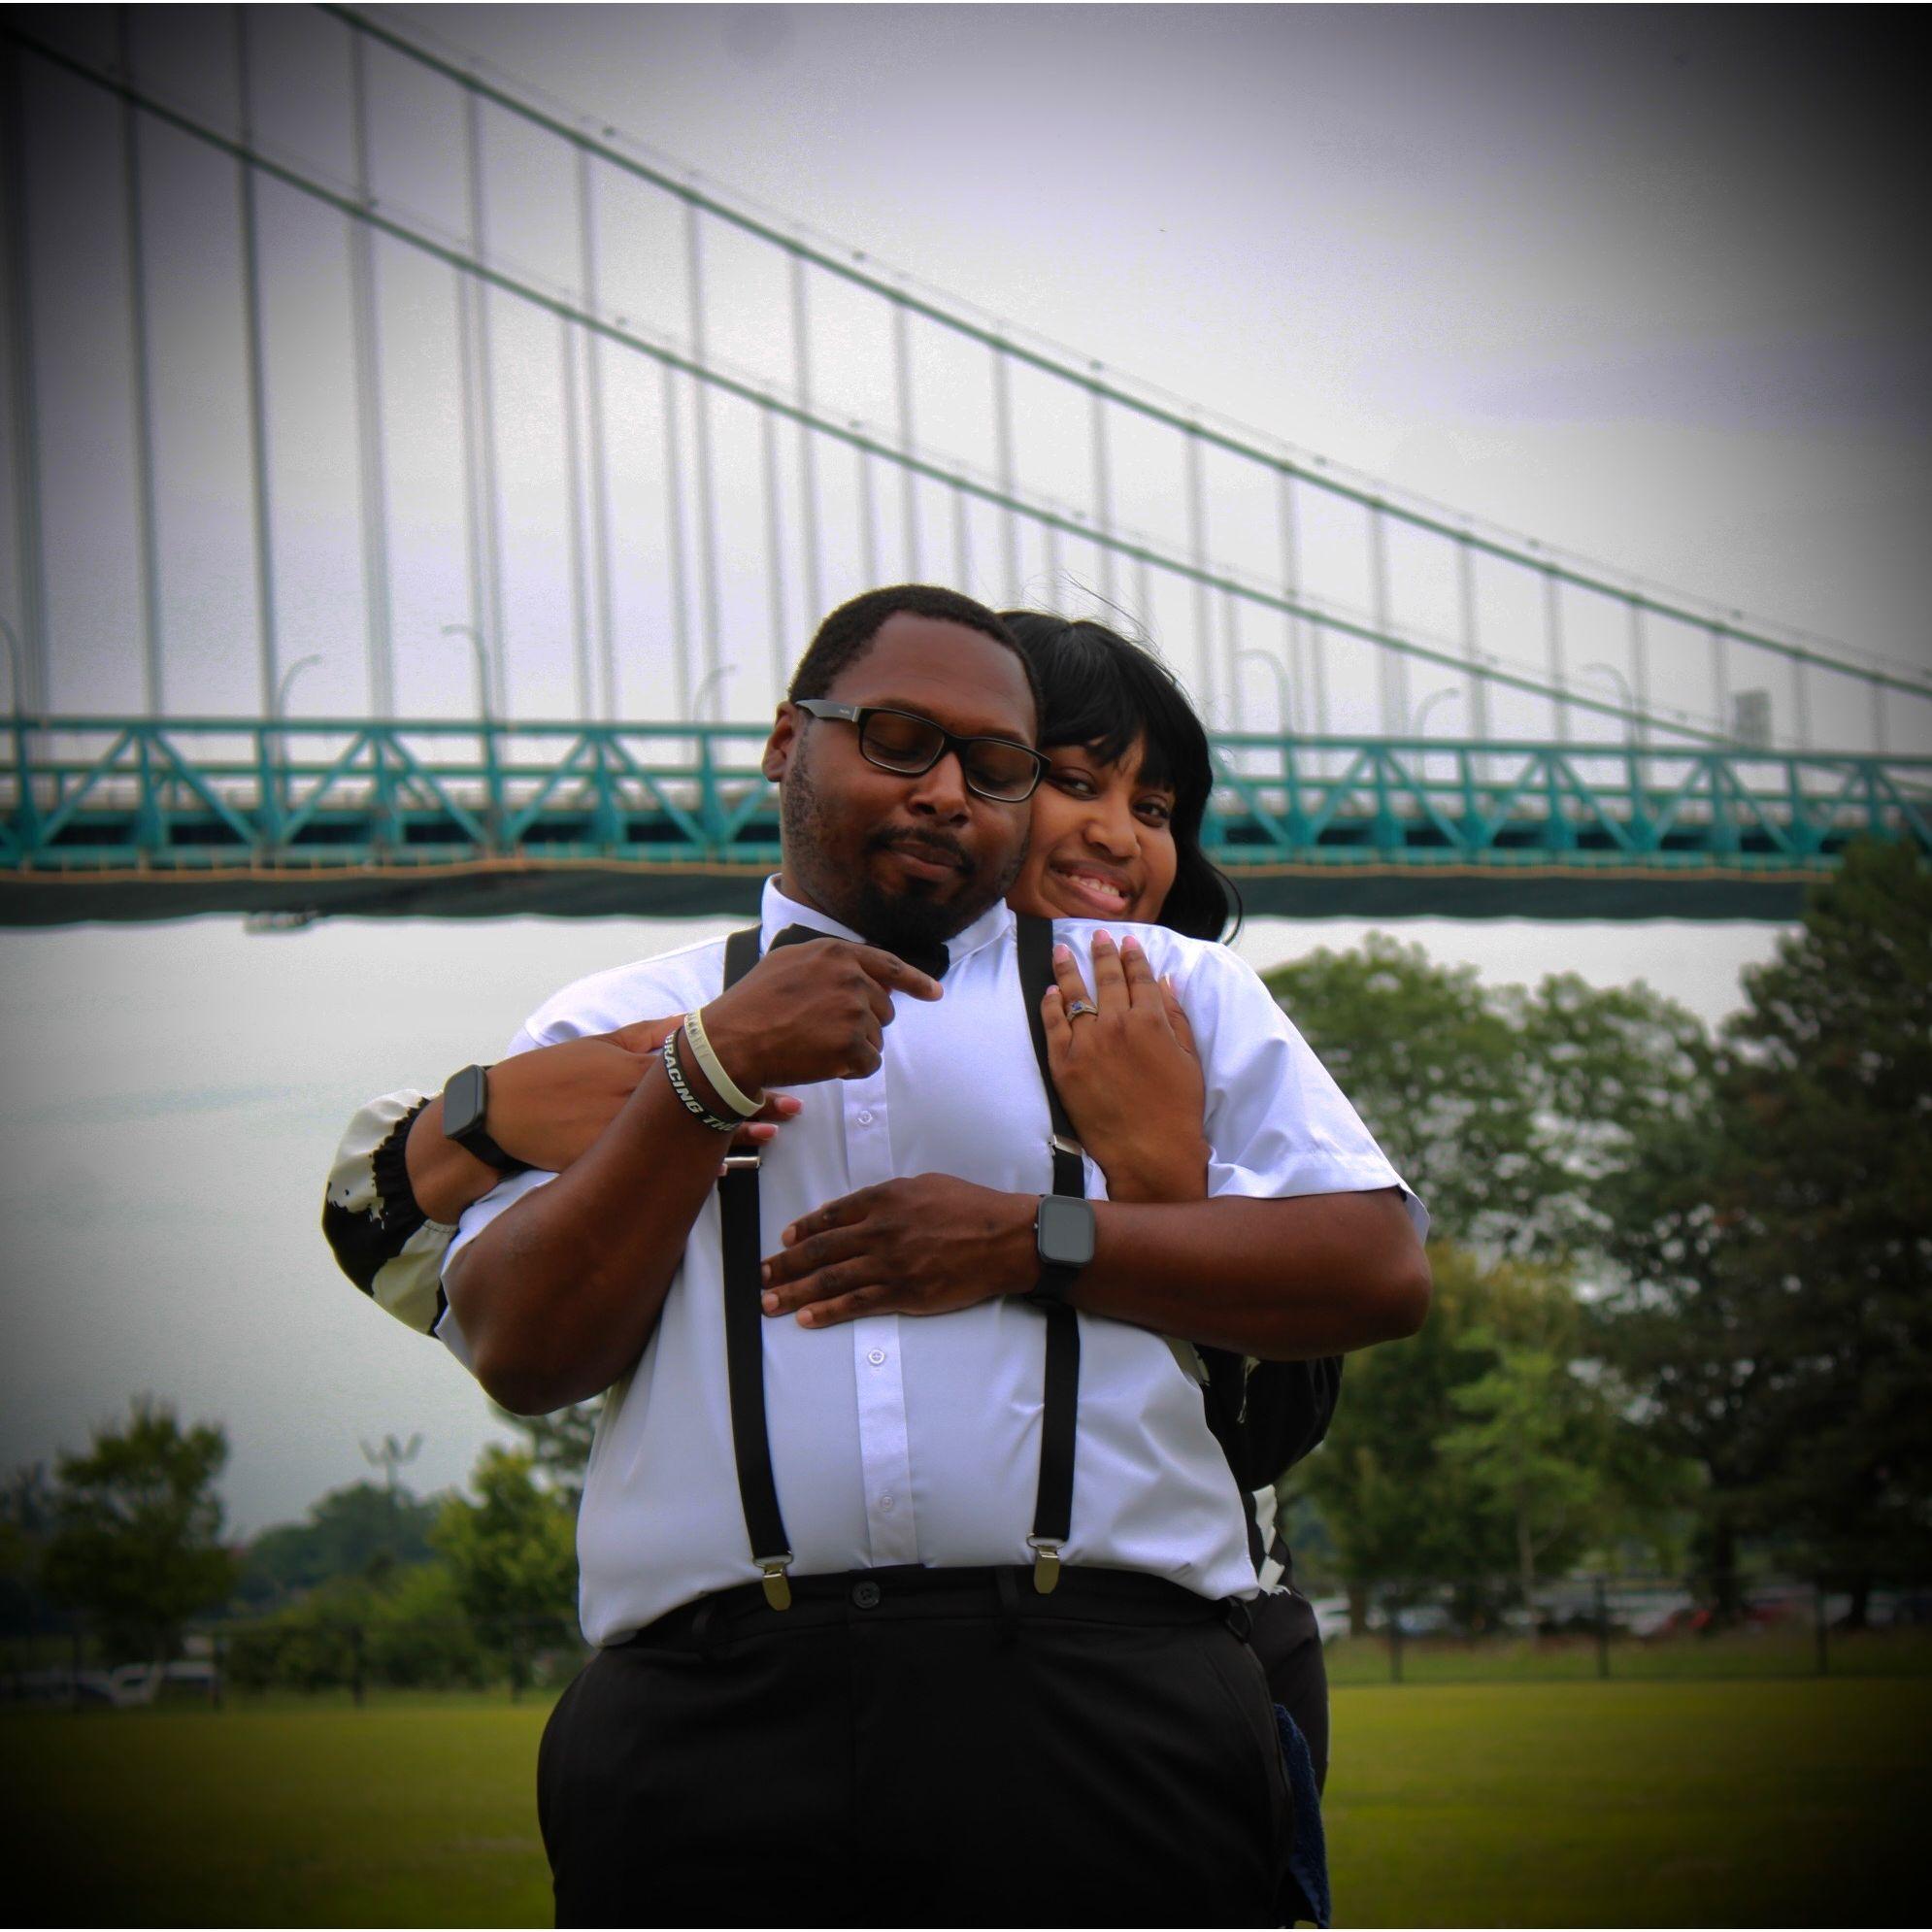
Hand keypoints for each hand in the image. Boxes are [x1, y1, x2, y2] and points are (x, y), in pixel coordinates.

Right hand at [486, 1022, 798, 1174]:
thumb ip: (648, 1034)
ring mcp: (623, 1129)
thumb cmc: (553, 1073)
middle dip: (752, 1103)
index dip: (742, 1067)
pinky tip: (725, 1173)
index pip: (700, 1063)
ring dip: (733, 1137)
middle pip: (704, 1098)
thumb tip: (691, 1023)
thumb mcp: (601, 1043)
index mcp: (635, 1063)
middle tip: (794, 1107)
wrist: (501, 1112)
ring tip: (771, 1139)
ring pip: (690, 1134)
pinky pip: (659, 1165)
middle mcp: (634, 1095)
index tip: (779, 1068)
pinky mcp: (607, 1158)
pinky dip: (692, 1170)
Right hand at [703, 937, 942, 1091]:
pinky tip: (821, 1064)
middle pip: (883, 1010)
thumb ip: (827, 964)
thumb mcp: (787, 963)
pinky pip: (869, 1064)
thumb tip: (861, 972)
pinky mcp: (851, 1044)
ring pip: (876, 1039)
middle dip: (862, 1026)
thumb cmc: (752, 1006)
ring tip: (813, 1046)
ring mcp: (853, 1010)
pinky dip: (851, 1070)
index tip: (935, 993)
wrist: (730, 1042)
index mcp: (835, 954)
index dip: (916, 981)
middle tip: (821, 1033)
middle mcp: (850, 977)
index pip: (889, 965)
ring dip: (853, 1049)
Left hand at [759, 1174, 1035, 1327]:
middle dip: (785, 1264)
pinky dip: (827, 1312)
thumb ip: (887, 1196)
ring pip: (830, 1280)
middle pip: (821, 1250)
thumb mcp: (925, 1185)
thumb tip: (853, 1210)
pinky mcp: (903, 1294)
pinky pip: (856, 1304)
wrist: (1005, 1239)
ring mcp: (890, 1265)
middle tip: (761, 1274)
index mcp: (885, 1199)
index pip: (831, 1217)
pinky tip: (805, 1318)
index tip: (783, 1240)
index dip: (802, 1230)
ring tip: (770, 1301)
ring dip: (795, 1292)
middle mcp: (880, 1231)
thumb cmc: (970, 1207)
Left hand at [1043, 931, 1208, 1202]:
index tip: (1128, 942)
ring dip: (1069, 969)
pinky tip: (1050, 991)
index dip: (1133, 957)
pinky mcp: (1064, 1064)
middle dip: (1102, 953)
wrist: (1149, 1150)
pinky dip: (1051, 1004)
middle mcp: (1116, 1024)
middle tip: (1096, 936)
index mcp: (1150, 1020)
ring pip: (1074, 995)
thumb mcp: (1188, 1058)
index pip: (1139, 978)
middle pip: (1106, 979)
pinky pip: (1053, 1024)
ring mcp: (1086, 1043)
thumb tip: (1165, 981)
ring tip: (1063, 950)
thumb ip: (1175, 1016)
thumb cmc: (1177, 1109)